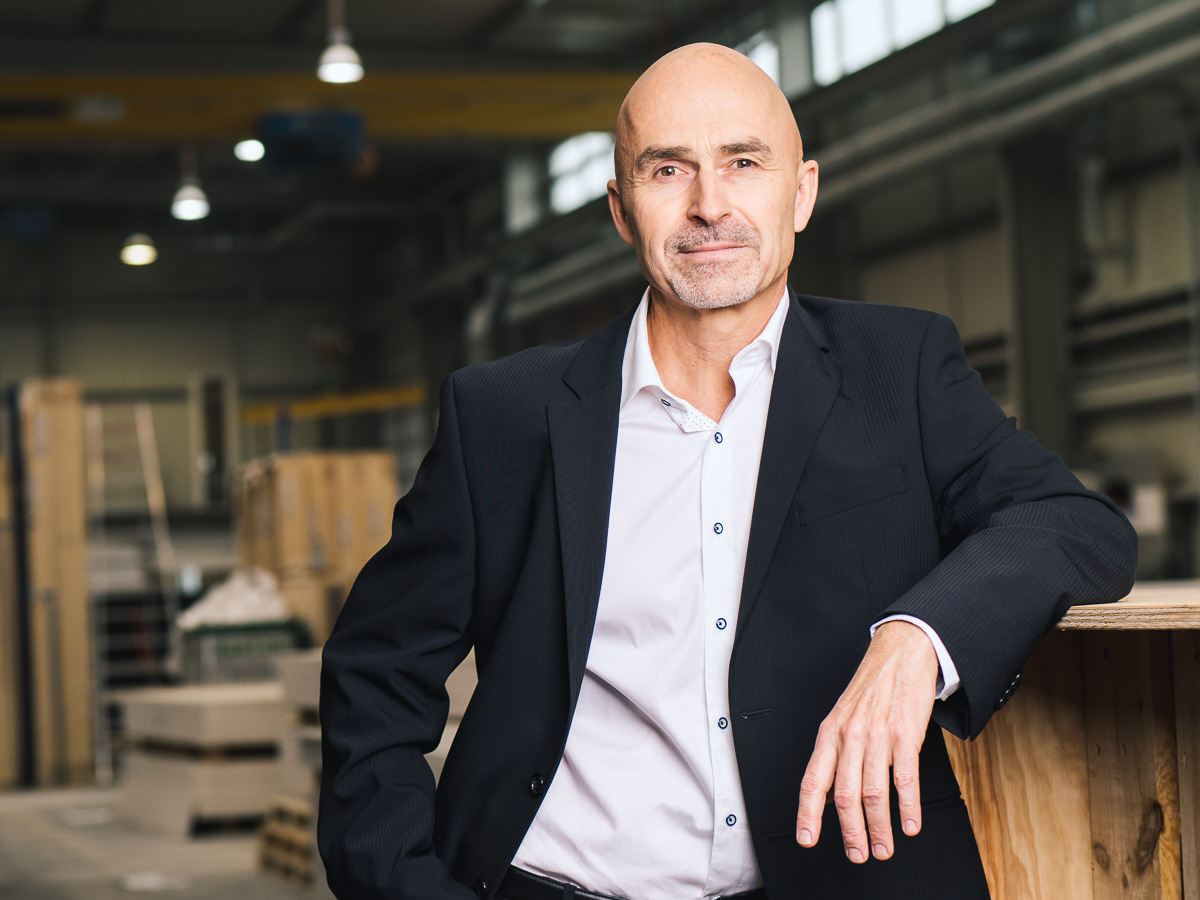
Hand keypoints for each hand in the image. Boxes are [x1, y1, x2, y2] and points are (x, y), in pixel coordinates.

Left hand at [795, 620, 938, 862]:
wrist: (901, 654)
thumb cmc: (871, 689)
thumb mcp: (842, 718)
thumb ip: (835, 754)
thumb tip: (828, 794)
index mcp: (830, 734)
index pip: (813, 780)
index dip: (808, 813)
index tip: (807, 839)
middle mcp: (850, 736)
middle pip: (845, 796)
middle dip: (851, 832)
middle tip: (858, 854)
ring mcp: (878, 736)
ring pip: (874, 793)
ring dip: (880, 828)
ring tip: (885, 848)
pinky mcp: (907, 735)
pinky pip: (905, 780)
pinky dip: (908, 808)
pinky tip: (910, 825)